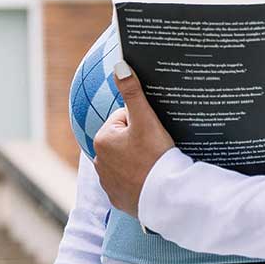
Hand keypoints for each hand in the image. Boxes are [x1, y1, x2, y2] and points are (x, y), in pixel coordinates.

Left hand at [92, 61, 176, 217]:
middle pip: (125, 141)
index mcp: (102, 139)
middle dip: (139, 142)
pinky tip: (150, 180)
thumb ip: (132, 91)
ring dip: (138, 160)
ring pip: (127, 161)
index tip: (153, 134)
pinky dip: (138, 180)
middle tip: (156, 149)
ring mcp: (107, 182)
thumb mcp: (145, 120)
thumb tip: (119, 64)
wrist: (166, 196)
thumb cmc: (155, 155)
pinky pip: (128, 183)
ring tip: (154, 164)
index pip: (125, 120)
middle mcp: (98, 161)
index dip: (143, 123)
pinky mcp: (118, 198)